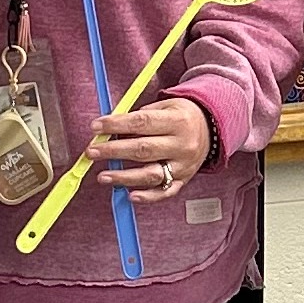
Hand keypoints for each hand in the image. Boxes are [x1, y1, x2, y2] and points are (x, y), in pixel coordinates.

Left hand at [86, 97, 212, 204]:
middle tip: (92, 151)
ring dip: (124, 177)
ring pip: (151, 174)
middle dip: (113, 151)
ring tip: (103, 176)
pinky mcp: (183, 180)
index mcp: (178, 121)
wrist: (211, 129)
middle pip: (143, 149)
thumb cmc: (182, 116)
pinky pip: (165, 192)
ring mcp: (183, 165)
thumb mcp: (167, 105)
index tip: (96, 127)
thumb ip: (141, 115)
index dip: (116, 125)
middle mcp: (182, 144)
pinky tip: (130, 196)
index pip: (142, 122)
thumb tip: (111, 127)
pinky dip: (147, 197)